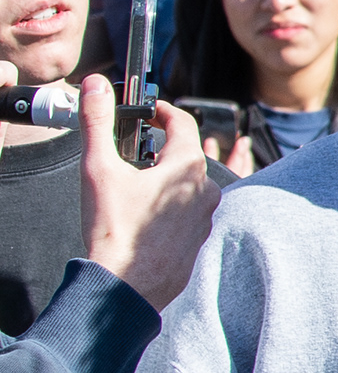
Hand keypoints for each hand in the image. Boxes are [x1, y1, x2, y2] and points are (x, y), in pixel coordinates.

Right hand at [80, 82, 215, 307]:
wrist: (126, 286)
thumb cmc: (115, 231)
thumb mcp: (98, 168)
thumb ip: (97, 122)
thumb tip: (96, 86)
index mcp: (187, 166)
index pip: (182, 123)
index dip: (162, 112)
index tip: (148, 111)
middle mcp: (206, 189)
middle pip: (184, 155)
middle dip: (159, 148)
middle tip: (132, 151)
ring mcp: (206, 216)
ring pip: (187, 185)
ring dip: (164, 179)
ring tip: (133, 187)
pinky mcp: (199, 239)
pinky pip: (186, 212)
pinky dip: (168, 206)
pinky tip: (143, 217)